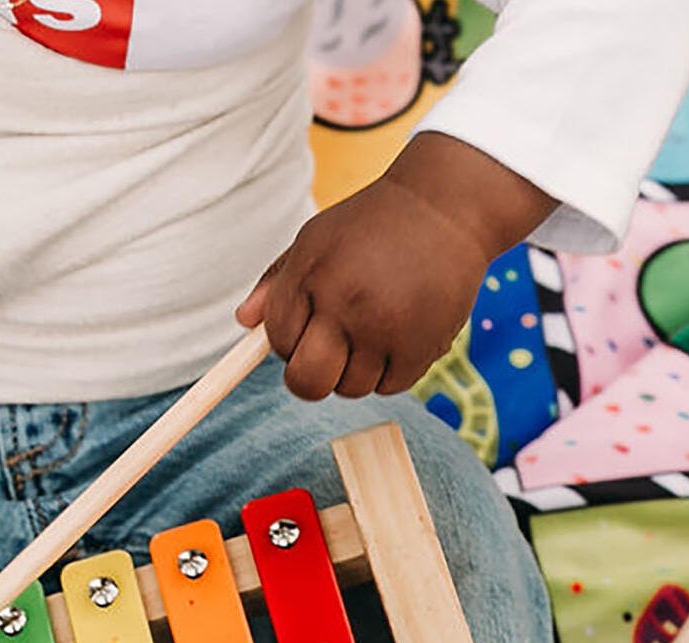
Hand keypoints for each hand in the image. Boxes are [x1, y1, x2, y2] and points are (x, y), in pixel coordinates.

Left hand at [237, 132, 555, 399]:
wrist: (445, 207)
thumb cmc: (371, 224)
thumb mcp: (315, 240)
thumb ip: (275, 284)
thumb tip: (243, 323)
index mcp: (310, 274)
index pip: (278, 338)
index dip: (287, 341)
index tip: (306, 329)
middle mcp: (344, 303)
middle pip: (307, 381)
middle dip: (308, 378)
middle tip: (325, 359)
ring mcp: (384, 328)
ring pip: (350, 388)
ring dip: (354, 371)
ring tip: (371, 334)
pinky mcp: (422, 345)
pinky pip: (390, 386)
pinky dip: (389, 372)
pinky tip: (397, 337)